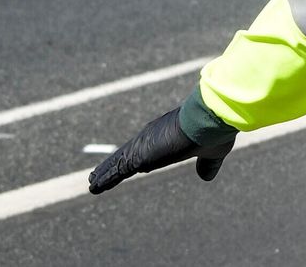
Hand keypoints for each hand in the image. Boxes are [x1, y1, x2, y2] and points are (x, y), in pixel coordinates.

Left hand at [88, 108, 235, 194]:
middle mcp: (151, 138)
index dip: (139, 160)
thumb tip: (206, 177)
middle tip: (100, 174)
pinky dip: (105, 179)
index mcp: (168, 136)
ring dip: (105, 173)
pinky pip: (116, 170)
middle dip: (115, 165)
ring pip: (118, 162)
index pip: (148, 150)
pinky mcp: (137, 156)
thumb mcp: (213, 153)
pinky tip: (94, 186)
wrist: (208, 120)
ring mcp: (142, 146)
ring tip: (93, 182)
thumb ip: (208, 164)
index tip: (132, 167)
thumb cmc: (212, 132)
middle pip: (128, 154)